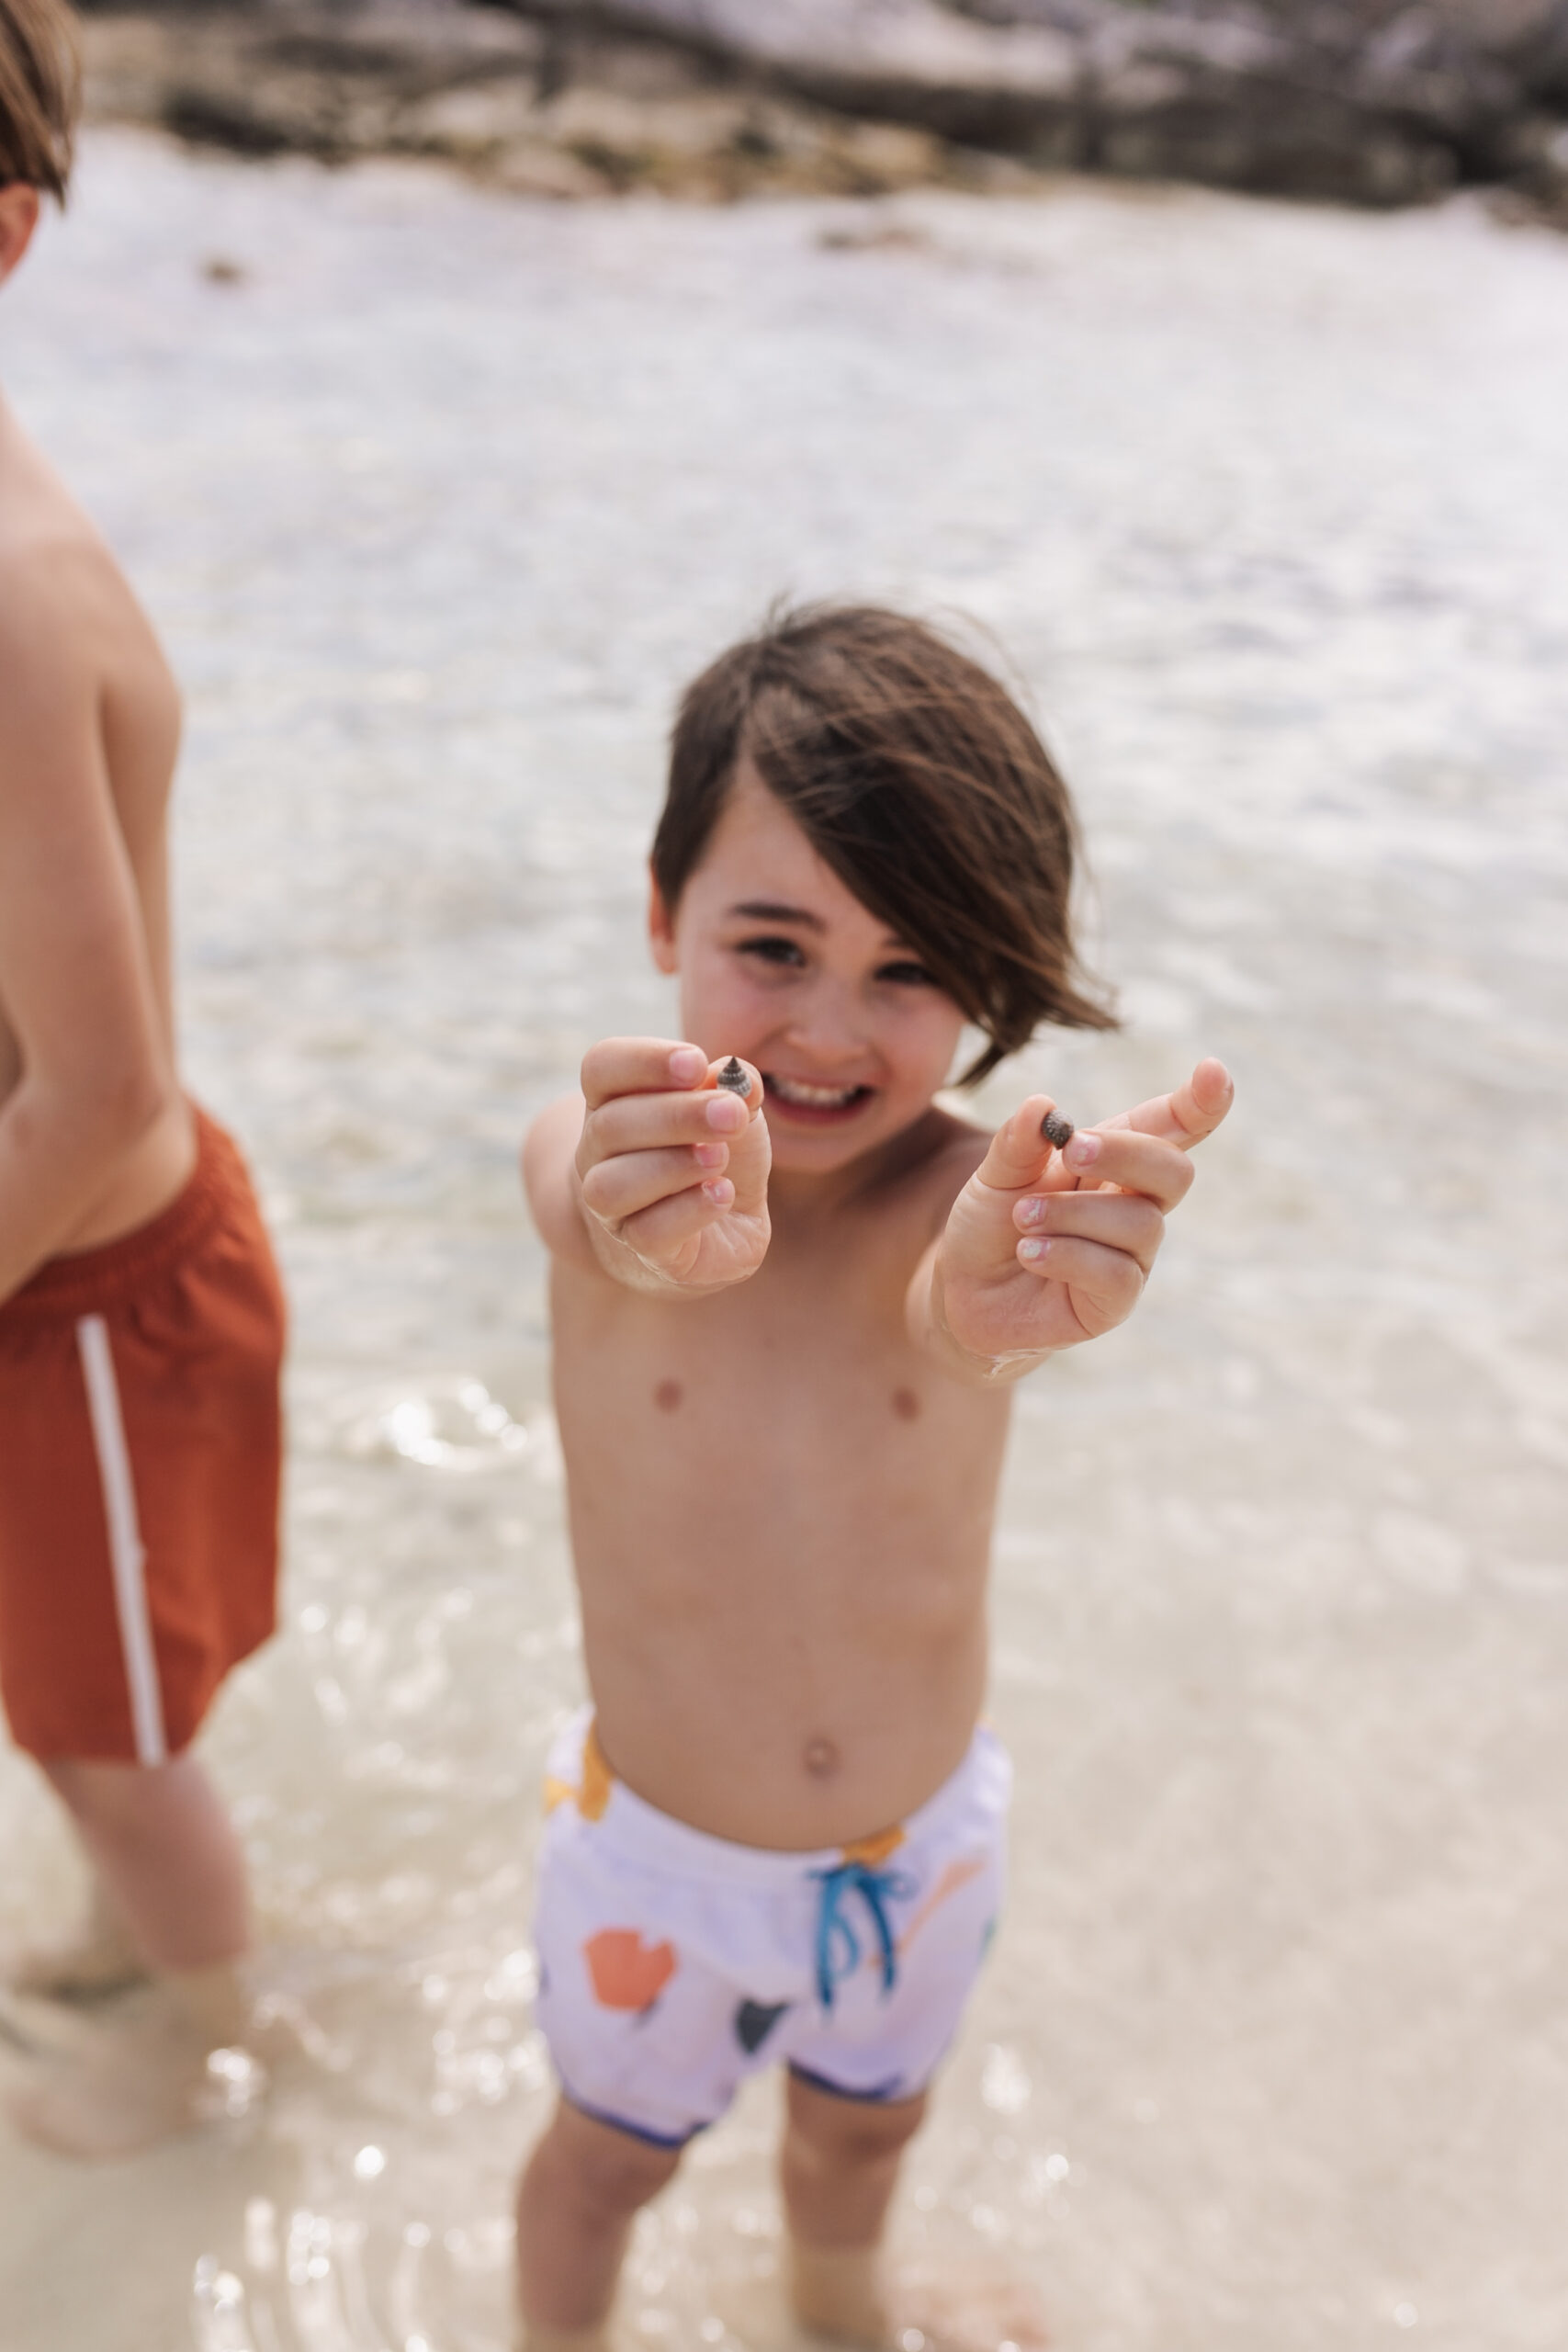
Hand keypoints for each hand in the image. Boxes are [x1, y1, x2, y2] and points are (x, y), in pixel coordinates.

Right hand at [575, 1039, 770, 1290]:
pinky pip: (647, 1233)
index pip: (601, 1068)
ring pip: (612, 1185)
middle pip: (611, 1125)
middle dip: (678, 1115)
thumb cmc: (712, 1155)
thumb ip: (736, 1089)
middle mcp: (598, 1153)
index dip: (643, 1060)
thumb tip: (739, 1079)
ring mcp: (612, 1208)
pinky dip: (689, 1210)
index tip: (696, 1062)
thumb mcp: (732, 1113)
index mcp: (614, 1102)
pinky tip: (722, 1194)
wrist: (711, 1236)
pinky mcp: (642, 1252)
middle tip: (732, 1114)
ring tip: (719, 1158)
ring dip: (673, 1165)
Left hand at [932, 1058, 1233, 1365]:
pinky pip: (1117, 1274)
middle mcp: (1135, 1205)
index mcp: (1115, 1160)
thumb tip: (1042, 1106)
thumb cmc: (992, 1223)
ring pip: (1139, 1224)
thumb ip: (1018, 1142)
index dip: (1201, 1101)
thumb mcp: (996, 1173)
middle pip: (1173, 1170)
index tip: (1214, 1071)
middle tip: (1070, 1151)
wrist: (961, 1290)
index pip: (1172, 1127)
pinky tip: (1029, 1252)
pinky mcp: (1115, 1301)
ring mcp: (1131, 1256)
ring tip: (1023, 1218)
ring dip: (1071, 1213)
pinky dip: (1067, 1255)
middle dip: (1123, 1154)